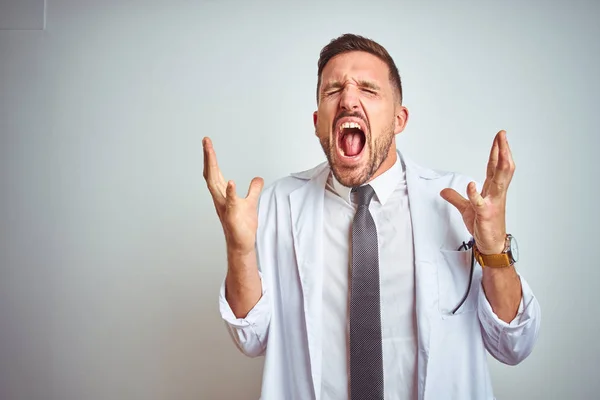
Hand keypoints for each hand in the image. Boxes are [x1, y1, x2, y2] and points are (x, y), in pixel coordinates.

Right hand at [202, 137, 263, 254]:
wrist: (241, 244)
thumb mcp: (251, 203)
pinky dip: (231, 192)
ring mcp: (225, 206)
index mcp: (222, 194)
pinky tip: (231, 182)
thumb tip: (258, 178)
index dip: (211, 158)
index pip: (215, 172)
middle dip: (208, 157)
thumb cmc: (242, 226)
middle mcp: (220, 198)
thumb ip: (253, 190)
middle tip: (205, 141)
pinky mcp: (232, 215)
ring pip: (215, 184)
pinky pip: (231, 201)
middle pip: (211, 174)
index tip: (208, 144)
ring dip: (213, 167)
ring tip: (210, 152)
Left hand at [440, 130, 514, 254]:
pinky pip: (480, 202)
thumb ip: (456, 198)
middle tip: (503, 135)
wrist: (491, 244)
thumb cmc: (484, 226)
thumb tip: (444, 191)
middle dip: (503, 150)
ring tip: (500, 149)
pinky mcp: (486, 214)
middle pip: (502, 168)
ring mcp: (493, 203)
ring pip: (500, 180)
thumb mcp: (467, 209)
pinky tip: (471, 184)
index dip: (497, 151)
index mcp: (492, 190)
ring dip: (500, 163)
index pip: (495, 167)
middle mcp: (496, 193)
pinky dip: (475, 193)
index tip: (499, 137)